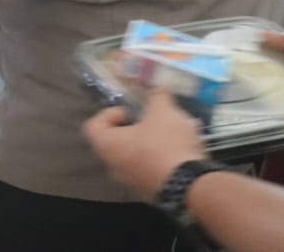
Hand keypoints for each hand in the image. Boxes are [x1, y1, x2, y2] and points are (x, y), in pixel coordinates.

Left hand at [82, 90, 206, 202]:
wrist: (190, 187)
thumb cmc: (166, 144)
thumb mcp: (162, 112)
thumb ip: (156, 97)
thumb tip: (156, 88)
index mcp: (106, 145)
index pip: (93, 126)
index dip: (110, 114)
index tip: (131, 111)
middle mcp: (111, 166)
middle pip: (115, 141)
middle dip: (135, 128)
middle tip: (153, 120)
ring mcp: (129, 182)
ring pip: (135, 157)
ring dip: (150, 144)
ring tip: (173, 134)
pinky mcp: (149, 193)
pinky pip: (150, 171)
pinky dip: (160, 161)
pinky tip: (182, 153)